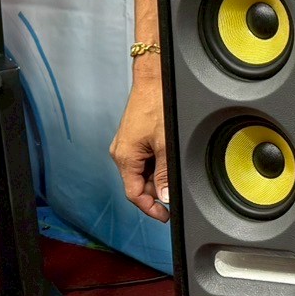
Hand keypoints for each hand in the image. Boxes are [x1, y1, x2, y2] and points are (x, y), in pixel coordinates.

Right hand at [110, 69, 169, 221]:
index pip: (133, 194)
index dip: (150, 208)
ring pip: (141, 172)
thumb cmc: (155, 104)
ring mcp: (126, 146)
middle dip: (155, 191)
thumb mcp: (165, 144)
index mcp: (124, 157)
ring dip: (156, 177)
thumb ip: (164, 173)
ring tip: (172, 169)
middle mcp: (121, 153)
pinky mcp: (132, 139)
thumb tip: (165, 196)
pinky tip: (166, 157)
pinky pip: (143, 159)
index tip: (164, 216)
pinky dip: (155, 164)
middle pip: (137, 184)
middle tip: (173, 193)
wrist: (152, 79)